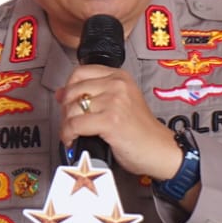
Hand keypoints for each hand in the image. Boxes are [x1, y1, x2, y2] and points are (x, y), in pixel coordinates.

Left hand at [57, 64, 184, 179]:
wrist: (160, 150)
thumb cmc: (141, 132)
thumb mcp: (118, 104)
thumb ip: (93, 95)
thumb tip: (61, 93)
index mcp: (119, 77)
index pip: (80, 72)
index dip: (68, 89)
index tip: (67, 102)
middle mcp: (117, 85)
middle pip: (73, 91)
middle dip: (65, 110)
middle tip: (70, 123)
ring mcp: (114, 101)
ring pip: (72, 108)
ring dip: (67, 125)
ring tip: (73, 134)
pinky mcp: (110, 120)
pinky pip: (75, 125)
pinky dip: (68, 135)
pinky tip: (73, 141)